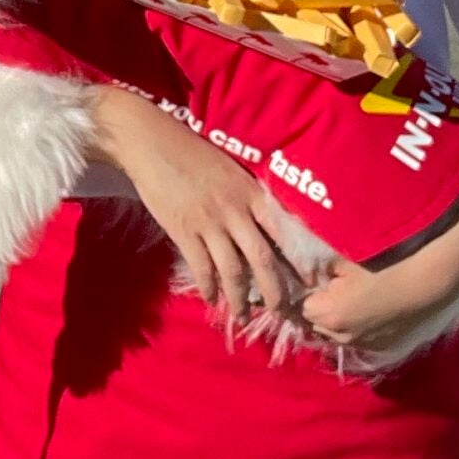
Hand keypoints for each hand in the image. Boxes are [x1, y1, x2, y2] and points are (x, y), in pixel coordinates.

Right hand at [104, 98, 302, 320]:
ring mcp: (208, 222)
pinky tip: (212, 300)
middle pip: (262, 259)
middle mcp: (234, 210)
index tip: (307, 280)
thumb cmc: (191, 151)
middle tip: (279, 311)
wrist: (150, 142)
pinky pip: (201, 268)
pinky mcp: (183, 231)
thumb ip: (246, 196)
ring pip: (233, 271)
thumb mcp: (229, 169)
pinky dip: (209, 288)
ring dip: (240, 298)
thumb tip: (263, 226)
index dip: (297, 259)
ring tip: (243, 316)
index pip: (282, 231)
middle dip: (273, 291)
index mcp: (250, 192)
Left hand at [300, 245, 458, 359]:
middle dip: (316, 305)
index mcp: (328, 315)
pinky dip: (357, 323)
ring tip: (349, 292)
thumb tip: (293, 262)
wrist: (428, 282)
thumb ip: (311, 263)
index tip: (308, 276)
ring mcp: (364, 345)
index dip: (301, 290)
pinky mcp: (382, 347)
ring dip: (337, 316)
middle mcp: (342, 337)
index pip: (296, 306)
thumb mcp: (341, 256)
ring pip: (336, 331)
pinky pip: (358, 335)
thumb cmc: (383, 264)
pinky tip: (368, 304)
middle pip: (315, 321)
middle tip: (327, 282)